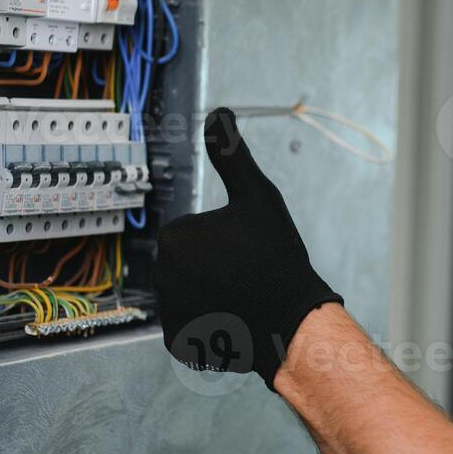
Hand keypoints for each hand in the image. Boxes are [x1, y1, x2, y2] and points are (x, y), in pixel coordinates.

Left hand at [155, 108, 342, 388]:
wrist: (292, 323)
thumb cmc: (277, 257)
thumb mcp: (259, 197)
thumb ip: (232, 155)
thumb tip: (218, 113)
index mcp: (174, 236)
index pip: (194, 232)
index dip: (225, 239)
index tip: (247, 250)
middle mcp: (160, 274)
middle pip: (188, 263)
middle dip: (213, 267)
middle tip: (248, 274)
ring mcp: (168, 311)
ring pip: (190, 292)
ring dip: (211, 293)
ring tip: (243, 297)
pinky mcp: (177, 341)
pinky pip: (191, 323)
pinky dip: (209, 321)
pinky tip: (233, 319)